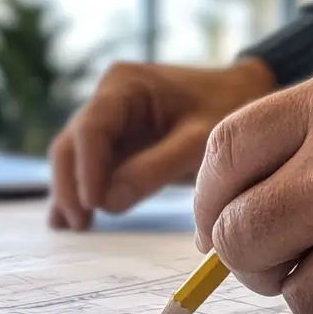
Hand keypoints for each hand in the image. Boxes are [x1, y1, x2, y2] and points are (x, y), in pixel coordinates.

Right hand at [48, 57, 274, 228]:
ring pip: (74, 158)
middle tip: (80, 223)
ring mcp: (109, 121)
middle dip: (71, 184)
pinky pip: (89, 169)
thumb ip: (154, 168)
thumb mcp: (199, 141)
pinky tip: (72, 223)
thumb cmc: (225, 109)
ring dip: (71, 192)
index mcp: (125, 86)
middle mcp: (108, 99)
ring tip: (76, 227)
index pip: (92, 127)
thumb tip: (108, 202)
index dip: (87, 168)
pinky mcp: (116, 143)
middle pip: (72, 143)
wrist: (241, 96)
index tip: (93, 204)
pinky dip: (81, 193)